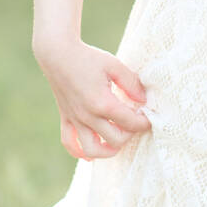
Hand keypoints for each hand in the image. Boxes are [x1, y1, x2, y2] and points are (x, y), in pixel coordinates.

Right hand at [32, 36, 151, 160]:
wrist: (58, 54)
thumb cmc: (88, 58)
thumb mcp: (114, 65)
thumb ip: (132, 84)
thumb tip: (144, 101)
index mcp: (102, 102)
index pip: (130, 122)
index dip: (143, 122)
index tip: (148, 116)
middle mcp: (88, 116)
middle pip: (115, 139)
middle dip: (130, 134)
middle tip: (133, 122)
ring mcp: (75, 119)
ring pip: (92, 149)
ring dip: (108, 150)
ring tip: (117, 140)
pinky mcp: (65, 118)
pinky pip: (70, 144)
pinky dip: (80, 152)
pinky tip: (92, 153)